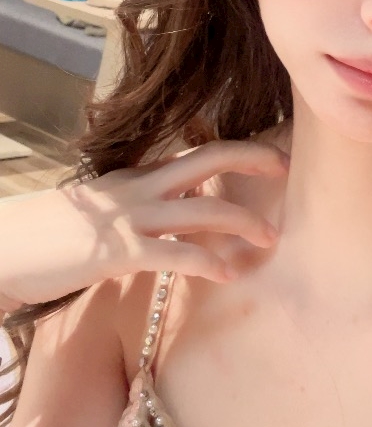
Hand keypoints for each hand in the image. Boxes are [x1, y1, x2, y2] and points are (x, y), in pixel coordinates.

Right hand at [0, 140, 288, 307]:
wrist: (3, 247)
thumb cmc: (55, 236)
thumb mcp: (106, 212)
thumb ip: (146, 208)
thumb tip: (182, 213)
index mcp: (138, 177)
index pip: (197, 152)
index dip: (239, 150)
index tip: (273, 156)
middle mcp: (139, 187)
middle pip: (209, 158)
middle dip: (252, 158)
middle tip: (288, 168)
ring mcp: (130, 216)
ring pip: (203, 208)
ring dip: (243, 222)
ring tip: (270, 239)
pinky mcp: (118, 250)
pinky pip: (175, 252)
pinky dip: (208, 262)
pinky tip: (229, 275)